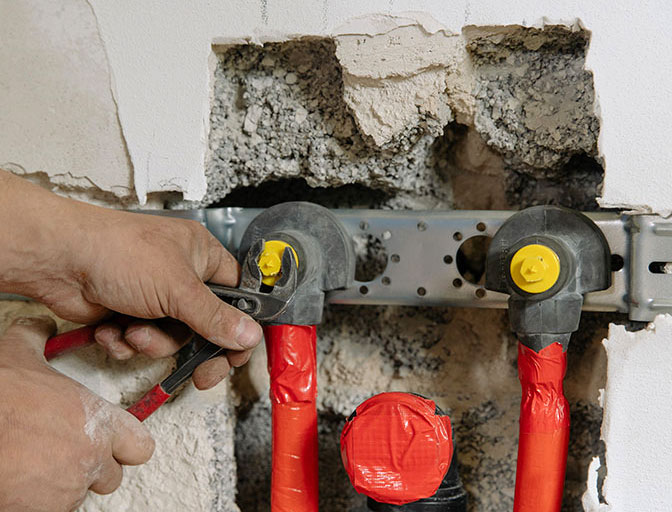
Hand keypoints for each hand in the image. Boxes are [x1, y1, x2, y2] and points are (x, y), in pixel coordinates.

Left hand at [0, 171, 261, 388]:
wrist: (58, 260)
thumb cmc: (119, 253)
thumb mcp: (177, 288)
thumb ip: (215, 317)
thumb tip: (249, 334)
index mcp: (203, 257)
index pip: (238, 297)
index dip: (240, 328)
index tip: (235, 356)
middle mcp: (182, 277)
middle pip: (206, 327)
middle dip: (193, 348)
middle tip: (201, 375)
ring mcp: (155, 297)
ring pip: (172, 339)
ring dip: (152, 342)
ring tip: (133, 329)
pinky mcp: (129, 314)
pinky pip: (143, 342)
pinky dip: (127, 341)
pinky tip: (112, 329)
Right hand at [0, 317, 154, 510]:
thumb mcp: (19, 354)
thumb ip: (39, 337)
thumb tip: (42, 326)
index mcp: (98, 423)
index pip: (140, 447)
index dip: (126, 444)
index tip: (113, 440)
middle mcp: (90, 459)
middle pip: (112, 474)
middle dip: (93, 466)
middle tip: (68, 451)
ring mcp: (67, 491)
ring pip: (80, 493)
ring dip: (65, 482)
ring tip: (38, 461)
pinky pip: (53, 510)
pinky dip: (40, 499)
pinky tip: (22, 477)